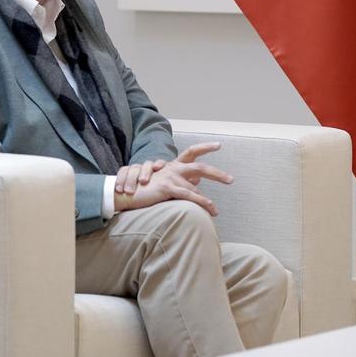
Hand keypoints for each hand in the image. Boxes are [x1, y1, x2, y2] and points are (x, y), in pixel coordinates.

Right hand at [115, 142, 232, 214]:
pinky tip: (210, 208)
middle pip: (200, 167)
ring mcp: (170, 176)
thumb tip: (196, 183)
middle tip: (231, 180)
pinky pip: (189, 196)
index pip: (191, 152)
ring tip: (215, 211)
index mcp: (172, 165)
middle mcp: (173, 167)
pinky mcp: (167, 187)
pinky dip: (201, 202)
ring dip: (206, 202)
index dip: (205, 147)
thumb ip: (180, 181)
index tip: (219, 145)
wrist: (124, 193)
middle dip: (217, 174)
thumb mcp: (163, 183)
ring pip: (195, 188)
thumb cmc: (143, 190)